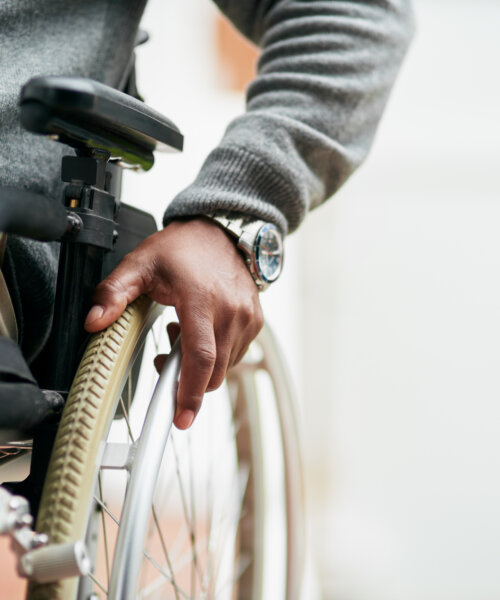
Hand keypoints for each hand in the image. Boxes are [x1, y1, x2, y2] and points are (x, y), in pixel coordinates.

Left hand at [84, 218, 263, 429]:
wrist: (222, 231)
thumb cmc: (182, 248)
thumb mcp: (140, 263)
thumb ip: (114, 293)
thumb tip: (94, 323)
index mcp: (202, 300)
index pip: (200, 357)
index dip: (191, 393)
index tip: (181, 419)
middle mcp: (231, 312)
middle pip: (214, 371)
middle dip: (189, 382)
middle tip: (164, 361)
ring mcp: (248, 317)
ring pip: (225, 366)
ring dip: (201, 366)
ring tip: (181, 335)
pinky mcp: (256, 321)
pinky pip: (236, 354)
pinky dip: (216, 355)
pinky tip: (200, 332)